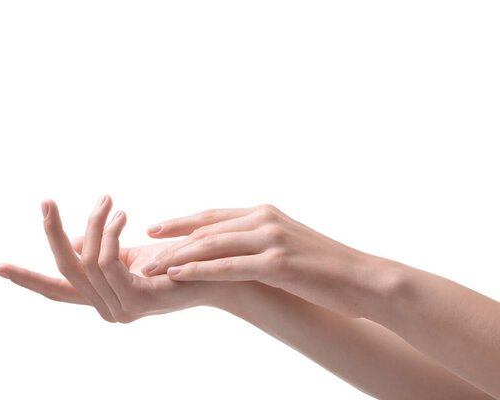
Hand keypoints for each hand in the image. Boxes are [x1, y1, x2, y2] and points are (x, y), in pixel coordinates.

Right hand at [0, 196, 224, 322]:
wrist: (217, 271)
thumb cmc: (175, 259)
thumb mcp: (129, 251)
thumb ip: (98, 250)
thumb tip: (71, 240)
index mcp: (102, 297)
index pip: (57, 290)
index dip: (27, 278)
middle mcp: (107, 309)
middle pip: (65, 270)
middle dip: (52, 233)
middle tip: (47, 200)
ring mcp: (121, 309)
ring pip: (88, 261)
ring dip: (94, 224)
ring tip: (108, 201)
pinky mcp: (137, 300)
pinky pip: (108, 262)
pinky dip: (109, 234)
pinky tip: (122, 215)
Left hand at [143, 204, 385, 316]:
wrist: (365, 278)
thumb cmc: (325, 267)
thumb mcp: (287, 247)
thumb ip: (258, 244)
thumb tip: (234, 252)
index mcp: (264, 214)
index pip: (213, 216)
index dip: (181, 223)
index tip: (155, 229)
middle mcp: (264, 220)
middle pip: (206, 229)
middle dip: (171, 242)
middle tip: (142, 250)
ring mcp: (271, 239)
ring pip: (212, 246)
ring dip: (177, 258)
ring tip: (150, 267)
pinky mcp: (278, 262)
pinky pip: (229, 266)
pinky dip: (200, 270)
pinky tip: (178, 275)